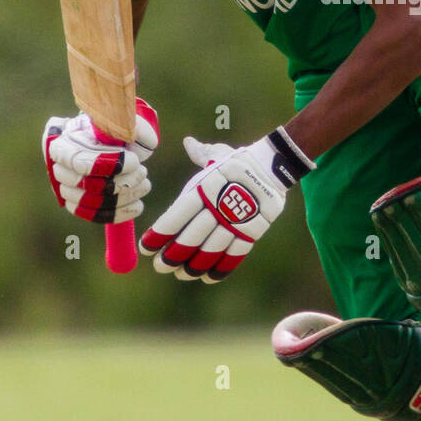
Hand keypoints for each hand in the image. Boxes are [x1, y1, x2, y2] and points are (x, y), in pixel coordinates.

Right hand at [42, 98, 159, 224]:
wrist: (107, 142)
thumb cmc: (112, 130)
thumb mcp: (119, 121)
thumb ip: (127, 126)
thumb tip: (134, 138)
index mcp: (63, 144)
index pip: (79, 160)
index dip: (108, 164)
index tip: (135, 161)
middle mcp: (59, 168)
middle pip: (86, 184)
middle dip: (121, 181)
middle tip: (143, 171)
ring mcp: (66, 189)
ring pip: (92, 202)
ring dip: (124, 196)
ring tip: (145, 185)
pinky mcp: (78, 205)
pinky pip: (96, 216)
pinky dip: (119, 213)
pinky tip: (138, 205)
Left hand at [140, 128, 313, 282]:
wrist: (274, 165)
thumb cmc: (238, 161)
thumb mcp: (217, 155)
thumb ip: (200, 154)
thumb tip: (188, 143)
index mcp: (203, 188)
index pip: (176, 216)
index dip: (159, 234)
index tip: (146, 248)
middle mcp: (217, 206)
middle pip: (190, 238)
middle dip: (172, 256)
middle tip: (160, 267)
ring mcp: (236, 221)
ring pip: (210, 251)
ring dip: (193, 266)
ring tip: (182, 274)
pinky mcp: (252, 231)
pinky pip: (234, 255)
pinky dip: (220, 269)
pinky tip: (207, 277)